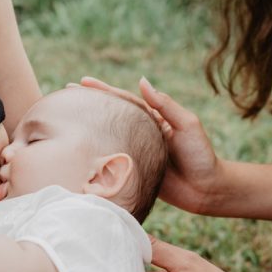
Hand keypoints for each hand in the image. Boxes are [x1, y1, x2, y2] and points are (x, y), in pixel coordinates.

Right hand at [79, 77, 222, 213]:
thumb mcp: (186, 124)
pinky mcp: (133, 172)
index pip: (123, 100)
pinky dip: (96, 155)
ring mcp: (136, 152)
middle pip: (110, 115)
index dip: (102, 91)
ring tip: (65, 120)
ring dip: (88, 128)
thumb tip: (141, 81)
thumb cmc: (200, 155)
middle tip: (65, 96)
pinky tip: (79, 152)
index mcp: (152, 118)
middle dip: (89, 105)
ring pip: (108, 136)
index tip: (81, 82)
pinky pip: (111, 160)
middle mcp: (141, 132)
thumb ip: (164, 104)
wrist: (207, 190)